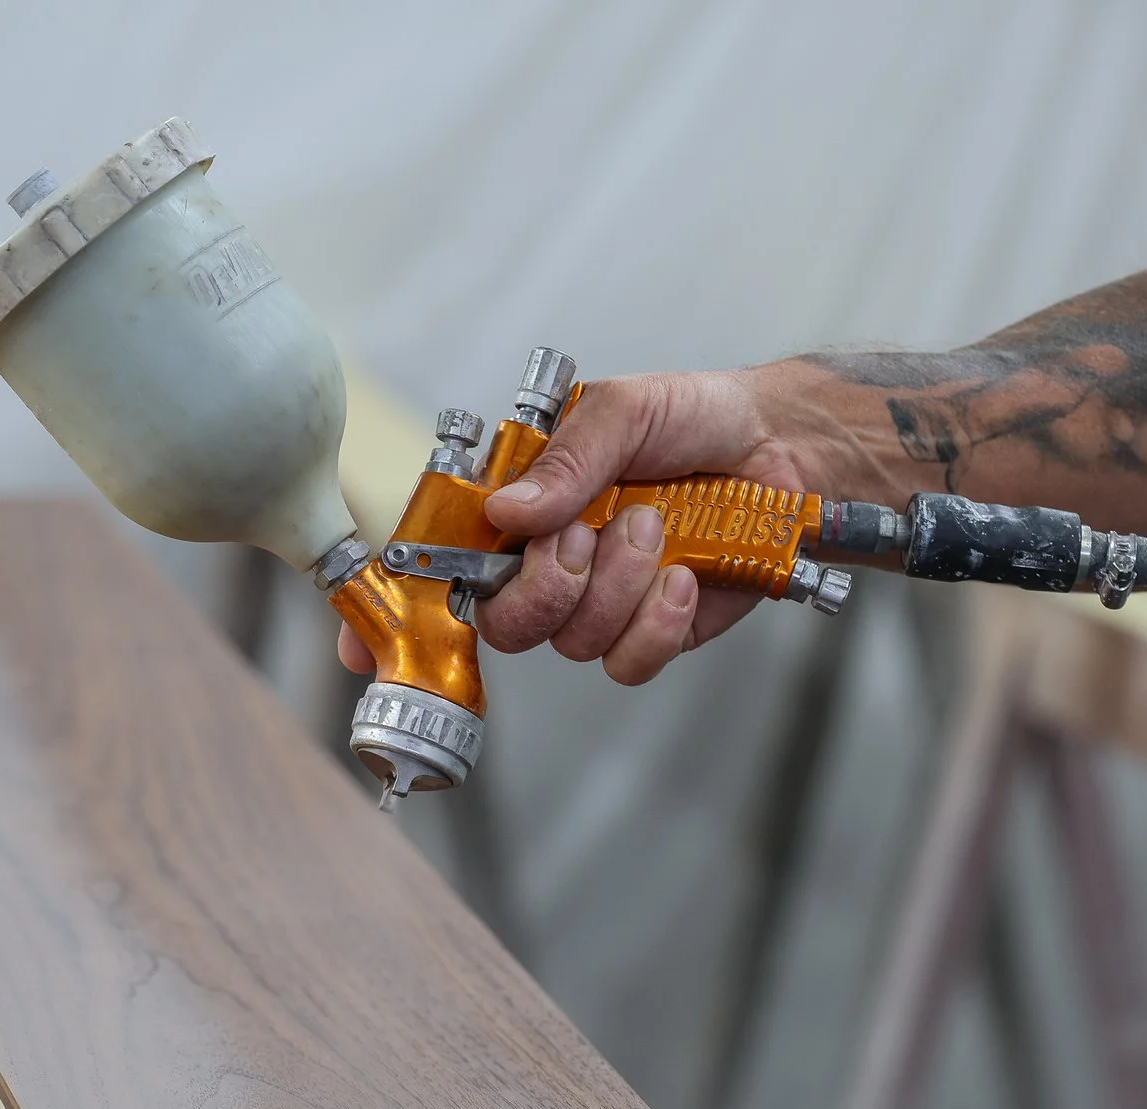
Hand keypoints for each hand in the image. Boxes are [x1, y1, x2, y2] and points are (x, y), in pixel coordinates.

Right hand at [336, 366, 832, 685]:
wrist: (782, 451)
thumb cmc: (693, 419)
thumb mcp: (623, 409)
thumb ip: (567, 459)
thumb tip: (508, 512)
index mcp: (520, 507)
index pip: (439, 560)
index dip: (397, 609)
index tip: (363, 648)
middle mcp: (546, 562)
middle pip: (499, 623)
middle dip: (542, 587)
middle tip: (585, 535)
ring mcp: (596, 604)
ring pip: (568, 640)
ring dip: (617, 583)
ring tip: (657, 527)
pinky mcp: (650, 634)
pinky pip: (626, 662)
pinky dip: (658, 620)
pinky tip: (686, 575)